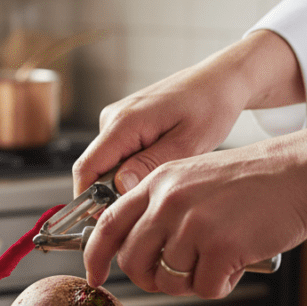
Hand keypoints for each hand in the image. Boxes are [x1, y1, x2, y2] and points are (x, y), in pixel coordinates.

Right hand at [73, 30, 306, 196]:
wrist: (219, 80)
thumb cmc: (210, 105)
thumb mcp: (187, 142)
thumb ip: (150, 164)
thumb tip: (119, 187)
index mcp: (124, 122)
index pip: (86, 168)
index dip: (89, 201)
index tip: (108, 225)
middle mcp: (112, 118)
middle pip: (94, 170)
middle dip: (110, 197)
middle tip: (145, 214)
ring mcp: (116, 120)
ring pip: (106, 165)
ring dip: (124, 184)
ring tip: (160, 188)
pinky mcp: (124, 124)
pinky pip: (117, 156)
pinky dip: (131, 171)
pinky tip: (159, 172)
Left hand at [83, 112, 306, 296]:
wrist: (301, 173)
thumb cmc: (253, 182)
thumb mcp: (192, 178)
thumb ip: (160, 207)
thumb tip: (134, 251)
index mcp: (157, 182)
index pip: (107, 225)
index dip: (94, 256)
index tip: (94, 275)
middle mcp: (168, 201)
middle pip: (134, 261)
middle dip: (150, 278)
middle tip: (176, 276)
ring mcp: (193, 223)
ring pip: (170, 279)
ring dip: (193, 280)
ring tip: (219, 256)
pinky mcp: (221, 245)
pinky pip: (205, 288)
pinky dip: (222, 284)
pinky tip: (238, 260)